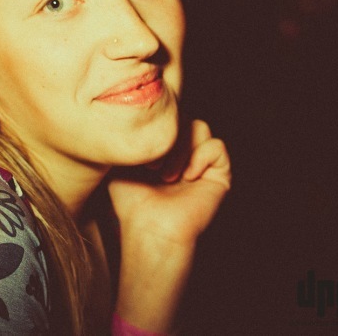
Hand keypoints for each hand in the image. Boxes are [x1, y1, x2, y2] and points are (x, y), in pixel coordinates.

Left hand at [108, 119, 230, 246]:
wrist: (148, 225)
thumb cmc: (131, 199)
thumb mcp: (119, 160)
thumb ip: (124, 135)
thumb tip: (123, 113)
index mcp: (163, 146)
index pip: (166, 114)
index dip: (155, 126)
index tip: (139, 155)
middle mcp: (184, 151)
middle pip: (183, 116)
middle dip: (166, 138)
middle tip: (151, 167)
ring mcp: (201, 162)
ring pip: (200, 127)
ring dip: (181, 148)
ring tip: (166, 175)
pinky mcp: (218, 175)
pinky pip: (216, 147)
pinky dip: (200, 158)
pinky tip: (187, 177)